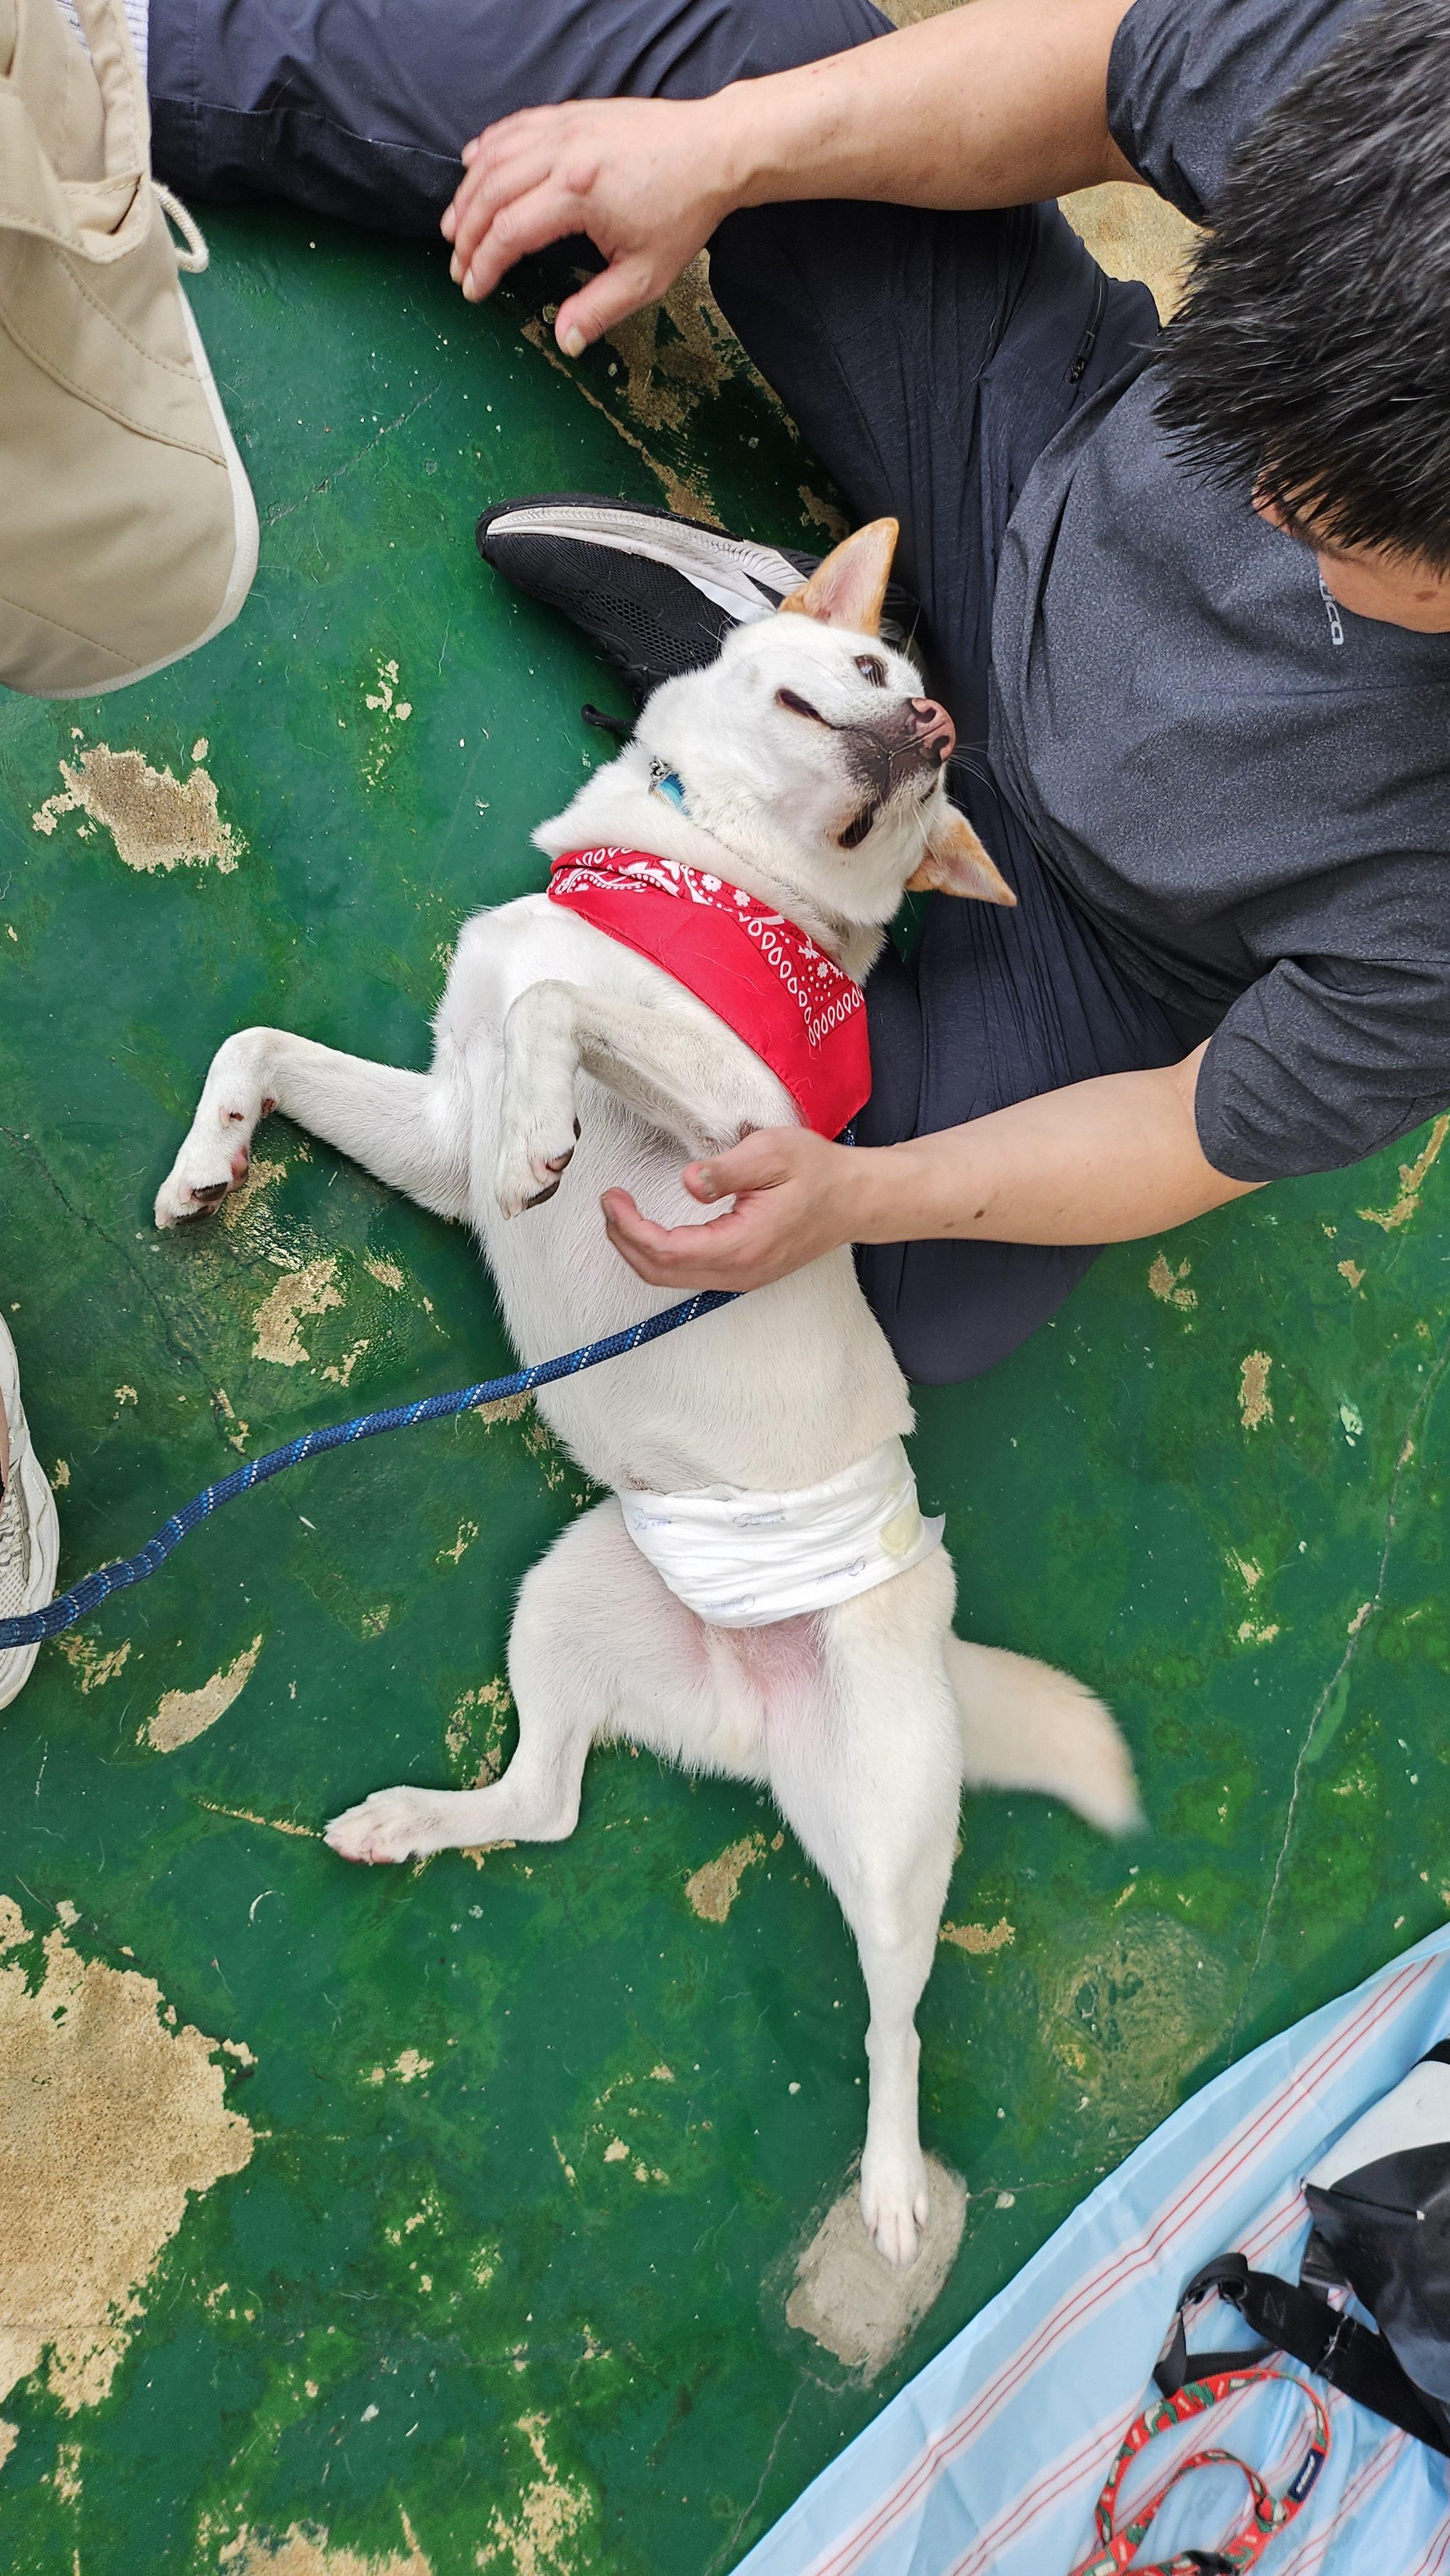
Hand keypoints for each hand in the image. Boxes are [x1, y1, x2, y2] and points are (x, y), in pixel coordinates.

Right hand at [442, 95, 740, 351]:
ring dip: (468, 191)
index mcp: (579, 194)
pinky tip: (473, 164)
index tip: (472, 288)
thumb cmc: (684, 212)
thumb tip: (565, 342)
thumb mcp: (646, 275)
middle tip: (458, 264)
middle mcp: (564, 153)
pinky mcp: (572, 114)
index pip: (509, 232)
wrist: (714, 150)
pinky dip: (489, 146)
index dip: (484, 264)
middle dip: (466, 233)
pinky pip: (515, 126)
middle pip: (491, 192)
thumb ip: (600, 309)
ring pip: (496, 156)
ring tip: (453, 224)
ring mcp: (565, 127)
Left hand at [601, 1128, 858, 1289]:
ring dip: (638, 1249)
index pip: (666, 1250)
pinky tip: (651, 1229)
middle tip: (610, 1202)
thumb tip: (688, 1182)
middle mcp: (737, 1271)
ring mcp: (740, 1277)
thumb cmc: (818, 1172)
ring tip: (622, 1213)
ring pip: (670, 1278)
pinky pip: (688, 1274)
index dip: (629, 1227)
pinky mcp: (742, 1273)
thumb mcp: (774, 1153)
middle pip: (659, 1272)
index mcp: (741, 1244)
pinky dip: (659, 1255)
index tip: (613, 1196)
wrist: (856, 1200)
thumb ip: (727, 1170)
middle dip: (623, 1240)